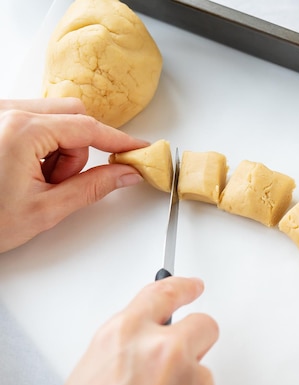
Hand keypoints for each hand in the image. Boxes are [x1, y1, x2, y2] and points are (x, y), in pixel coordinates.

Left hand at [0, 98, 148, 252]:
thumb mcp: (47, 209)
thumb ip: (94, 187)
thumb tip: (124, 173)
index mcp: (20, 131)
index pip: (88, 128)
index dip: (119, 140)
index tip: (137, 148)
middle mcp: (5, 114)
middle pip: (72, 116)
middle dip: (77, 150)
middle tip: (61, 182)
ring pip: (52, 118)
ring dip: (57, 148)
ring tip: (34, 180)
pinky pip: (31, 120)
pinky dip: (39, 144)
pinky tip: (22, 170)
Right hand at [58, 276, 228, 384]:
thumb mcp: (91, 372)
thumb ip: (124, 347)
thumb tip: (140, 344)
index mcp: (126, 334)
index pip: (164, 293)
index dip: (181, 286)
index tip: (191, 286)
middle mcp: (165, 348)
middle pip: (203, 324)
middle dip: (196, 339)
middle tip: (181, 360)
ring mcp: (193, 377)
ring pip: (205, 372)